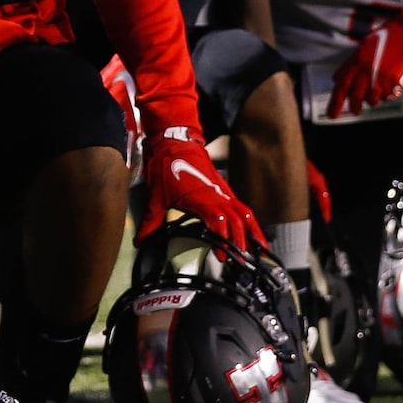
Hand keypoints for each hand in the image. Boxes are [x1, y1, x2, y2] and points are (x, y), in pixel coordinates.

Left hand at [138, 127, 265, 252]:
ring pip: (245, 213)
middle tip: (242, 262)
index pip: (219, 222)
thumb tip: (140, 242)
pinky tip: (250, 231)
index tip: (222, 257)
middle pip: (238, 221)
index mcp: (202, 199)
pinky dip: (248, 221)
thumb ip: (150, 222)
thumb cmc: (166, 165)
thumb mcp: (155, 197)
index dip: (223, 240)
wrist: (174, 140)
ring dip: (253, 232)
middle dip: (242, 242)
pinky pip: (241, 207)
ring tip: (261, 250)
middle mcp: (217, 195)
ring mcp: (223, 192)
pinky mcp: (223, 189)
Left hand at [327, 5, 402, 118]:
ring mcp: (383, 78)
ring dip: (372, 100)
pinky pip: (388, 96)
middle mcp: (368, 71)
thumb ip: (350, 65)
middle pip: (356, 97)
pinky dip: (387, 95)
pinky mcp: (397, 81)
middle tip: (355, 111)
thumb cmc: (386, 37)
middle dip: (355, 107)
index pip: (342, 86)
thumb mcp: (363, 47)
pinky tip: (389, 86)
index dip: (335, 103)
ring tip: (375, 93)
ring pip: (373, 100)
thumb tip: (337, 79)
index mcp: (357, 61)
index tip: (331, 115)